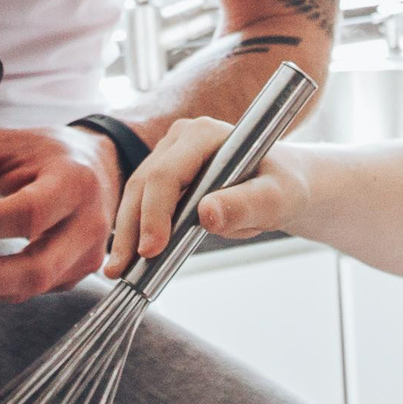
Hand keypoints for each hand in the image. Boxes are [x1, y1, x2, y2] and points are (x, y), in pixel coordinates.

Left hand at [0, 127, 122, 301]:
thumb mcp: (4, 143)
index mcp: (75, 182)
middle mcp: (90, 224)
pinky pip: (30, 290)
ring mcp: (88, 256)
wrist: (99, 165)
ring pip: (30, 288)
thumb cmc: (46, 152)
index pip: (29, 213)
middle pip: (35, 269)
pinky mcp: (77, 274)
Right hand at [104, 118, 314, 276]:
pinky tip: (131, 257)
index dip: (155, 213)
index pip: (166, 174)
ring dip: (127, 232)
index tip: (152, 250)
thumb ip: (245, 205)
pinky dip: (136, 229)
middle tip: (123, 268)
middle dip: (132, 228)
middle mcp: (181, 138)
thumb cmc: (283, 187)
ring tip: (120, 269)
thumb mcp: (276, 198)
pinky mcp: (164, 173)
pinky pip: (142, 202)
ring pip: (136, 193)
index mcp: (205, 134)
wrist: (281, 186)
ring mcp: (169, 154)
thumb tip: (208, 214)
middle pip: (143, 183)